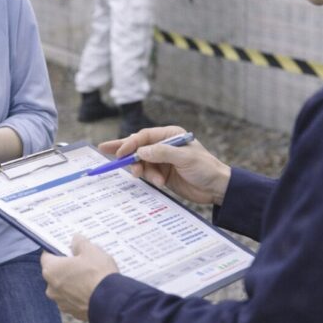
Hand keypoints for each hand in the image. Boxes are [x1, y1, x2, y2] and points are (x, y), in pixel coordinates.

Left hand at [41, 235, 118, 320]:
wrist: (111, 304)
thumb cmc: (98, 275)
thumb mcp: (90, 250)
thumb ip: (79, 243)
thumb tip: (75, 240)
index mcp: (51, 270)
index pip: (47, 256)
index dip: (57, 250)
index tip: (67, 247)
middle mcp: (51, 288)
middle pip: (55, 272)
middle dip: (67, 266)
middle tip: (81, 260)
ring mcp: (61, 302)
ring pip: (64, 287)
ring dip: (73, 281)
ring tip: (90, 275)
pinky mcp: (73, 312)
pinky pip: (73, 299)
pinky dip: (80, 294)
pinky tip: (93, 289)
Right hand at [99, 126, 230, 204]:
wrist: (217, 188)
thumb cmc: (205, 168)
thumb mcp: (184, 158)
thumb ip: (161, 153)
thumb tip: (140, 151)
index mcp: (170, 135)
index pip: (144, 136)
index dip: (130, 143)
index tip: (120, 153)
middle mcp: (164, 146)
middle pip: (138, 146)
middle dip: (124, 151)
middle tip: (105, 152)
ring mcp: (162, 160)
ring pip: (142, 163)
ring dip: (144, 172)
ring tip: (155, 180)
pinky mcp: (162, 174)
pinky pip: (148, 174)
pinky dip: (151, 179)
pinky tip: (160, 183)